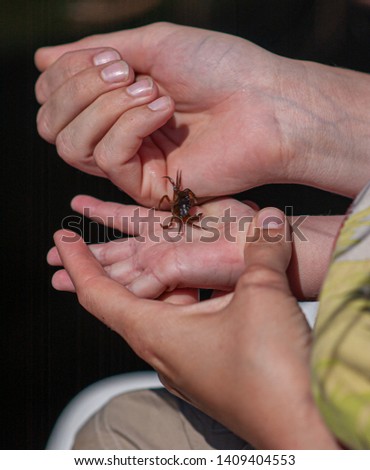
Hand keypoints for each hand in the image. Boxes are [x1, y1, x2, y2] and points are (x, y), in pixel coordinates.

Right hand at [35, 23, 369, 203]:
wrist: (264, 101)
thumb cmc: (217, 67)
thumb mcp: (151, 44)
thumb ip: (94, 52)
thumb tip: (42, 58)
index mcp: (114, 105)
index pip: (53, 100)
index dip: (65, 75)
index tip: (111, 56)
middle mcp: (116, 137)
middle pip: (52, 126)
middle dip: (79, 89)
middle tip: (125, 71)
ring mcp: (131, 166)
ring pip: (71, 146)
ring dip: (106, 106)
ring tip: (153, 91)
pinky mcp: (147, 188)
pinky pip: (108, 158)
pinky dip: (131, 125)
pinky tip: (164, 111)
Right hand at [48, 196, 254, 296]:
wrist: (270, 245)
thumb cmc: (249, 224)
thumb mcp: (208, 202)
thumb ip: (181, 199)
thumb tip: (170, 190)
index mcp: (171, 229)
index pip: (127, 220)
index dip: (102, 213)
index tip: (77, 207)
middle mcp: (162, 249)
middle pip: (115, 253)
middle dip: (84, 254)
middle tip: (53, 254)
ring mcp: (162, 263)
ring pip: (114, 269)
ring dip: (85, 267)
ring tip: (55, 267)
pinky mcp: (167, 272)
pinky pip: (128, 278)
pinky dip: (101, 279)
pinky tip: (76, 280)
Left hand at [52, 207, 338, 448]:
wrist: (304, 429)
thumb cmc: (272, 374)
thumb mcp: (262, 296)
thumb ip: (262, 252)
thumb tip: (273, 223)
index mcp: (157, 334)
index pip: (98, 293)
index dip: (77, 262)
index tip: (62, 240)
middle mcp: (163, 351)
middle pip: (124, 301)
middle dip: (113, 268)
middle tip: (104, 241)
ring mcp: (185, 363)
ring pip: (158, 312)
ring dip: (156, 282)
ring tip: (162, 254)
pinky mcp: (208, 368)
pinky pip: (184, 325)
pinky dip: (184, 299)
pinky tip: (207, 288)